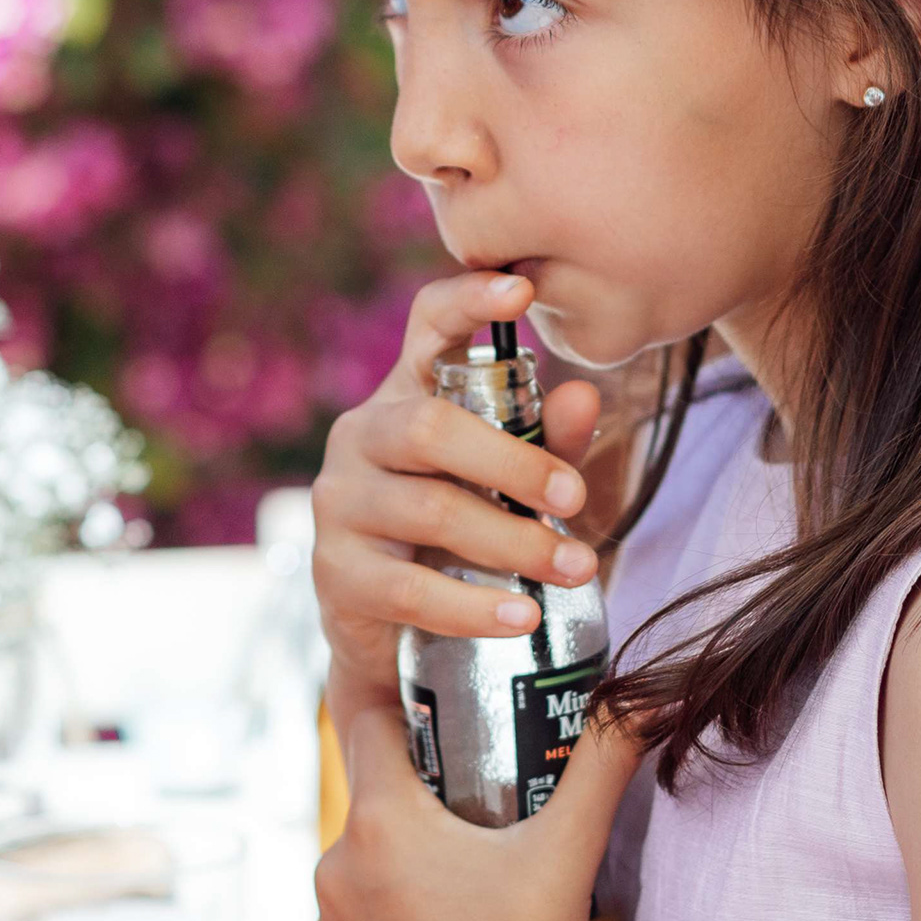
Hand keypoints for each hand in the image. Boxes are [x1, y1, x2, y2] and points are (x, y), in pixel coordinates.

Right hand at [308, 268, 601, 730]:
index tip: (523, 288)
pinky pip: (410, 587)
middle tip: (576, 498)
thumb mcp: (511, 484)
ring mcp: (340, 503)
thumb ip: (548, 441)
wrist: (391, 631)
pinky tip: (522, 615)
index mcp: (407, 395)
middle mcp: (362, 436)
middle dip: (515, 462)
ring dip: (513, 542)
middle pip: (432, 428)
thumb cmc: (461, 536)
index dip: (468, 302)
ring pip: (429, 509)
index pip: (426, 326)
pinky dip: (475, 605)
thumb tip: (585, 394)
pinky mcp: (336, 573)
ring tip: (574, 567)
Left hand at [315, 692, 646, 920]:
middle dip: (422, 794)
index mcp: (380, 821)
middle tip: (482, 804)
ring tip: (467, 878)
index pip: (370, 725)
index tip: (446, 714)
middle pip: (375, 798)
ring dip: (403, 861)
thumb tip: (644, 699)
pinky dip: (392, 917)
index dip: (406, 710)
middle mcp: (336, 867)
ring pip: (364, 864)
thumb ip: (604, 763)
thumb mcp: (568, 850)